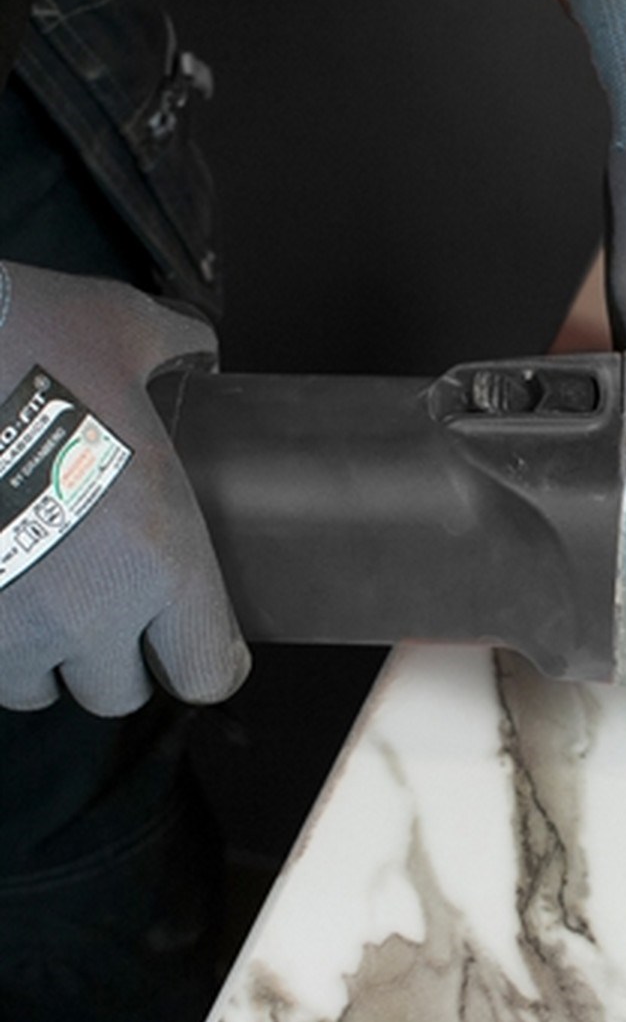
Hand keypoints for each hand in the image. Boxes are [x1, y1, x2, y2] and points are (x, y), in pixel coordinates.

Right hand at [0, 262, 248, 714]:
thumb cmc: (23, 336)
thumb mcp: (122, 328)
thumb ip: (174, 347)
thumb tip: (196, 349)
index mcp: (162, 556)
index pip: (210, 671)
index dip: (210, 663)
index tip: (199, 647)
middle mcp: (92, 609)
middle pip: (118, 693)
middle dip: (117, 660)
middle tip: (110, 612)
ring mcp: (9, 625)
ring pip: (36, 690)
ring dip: (44, 660)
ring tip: (42, 602)